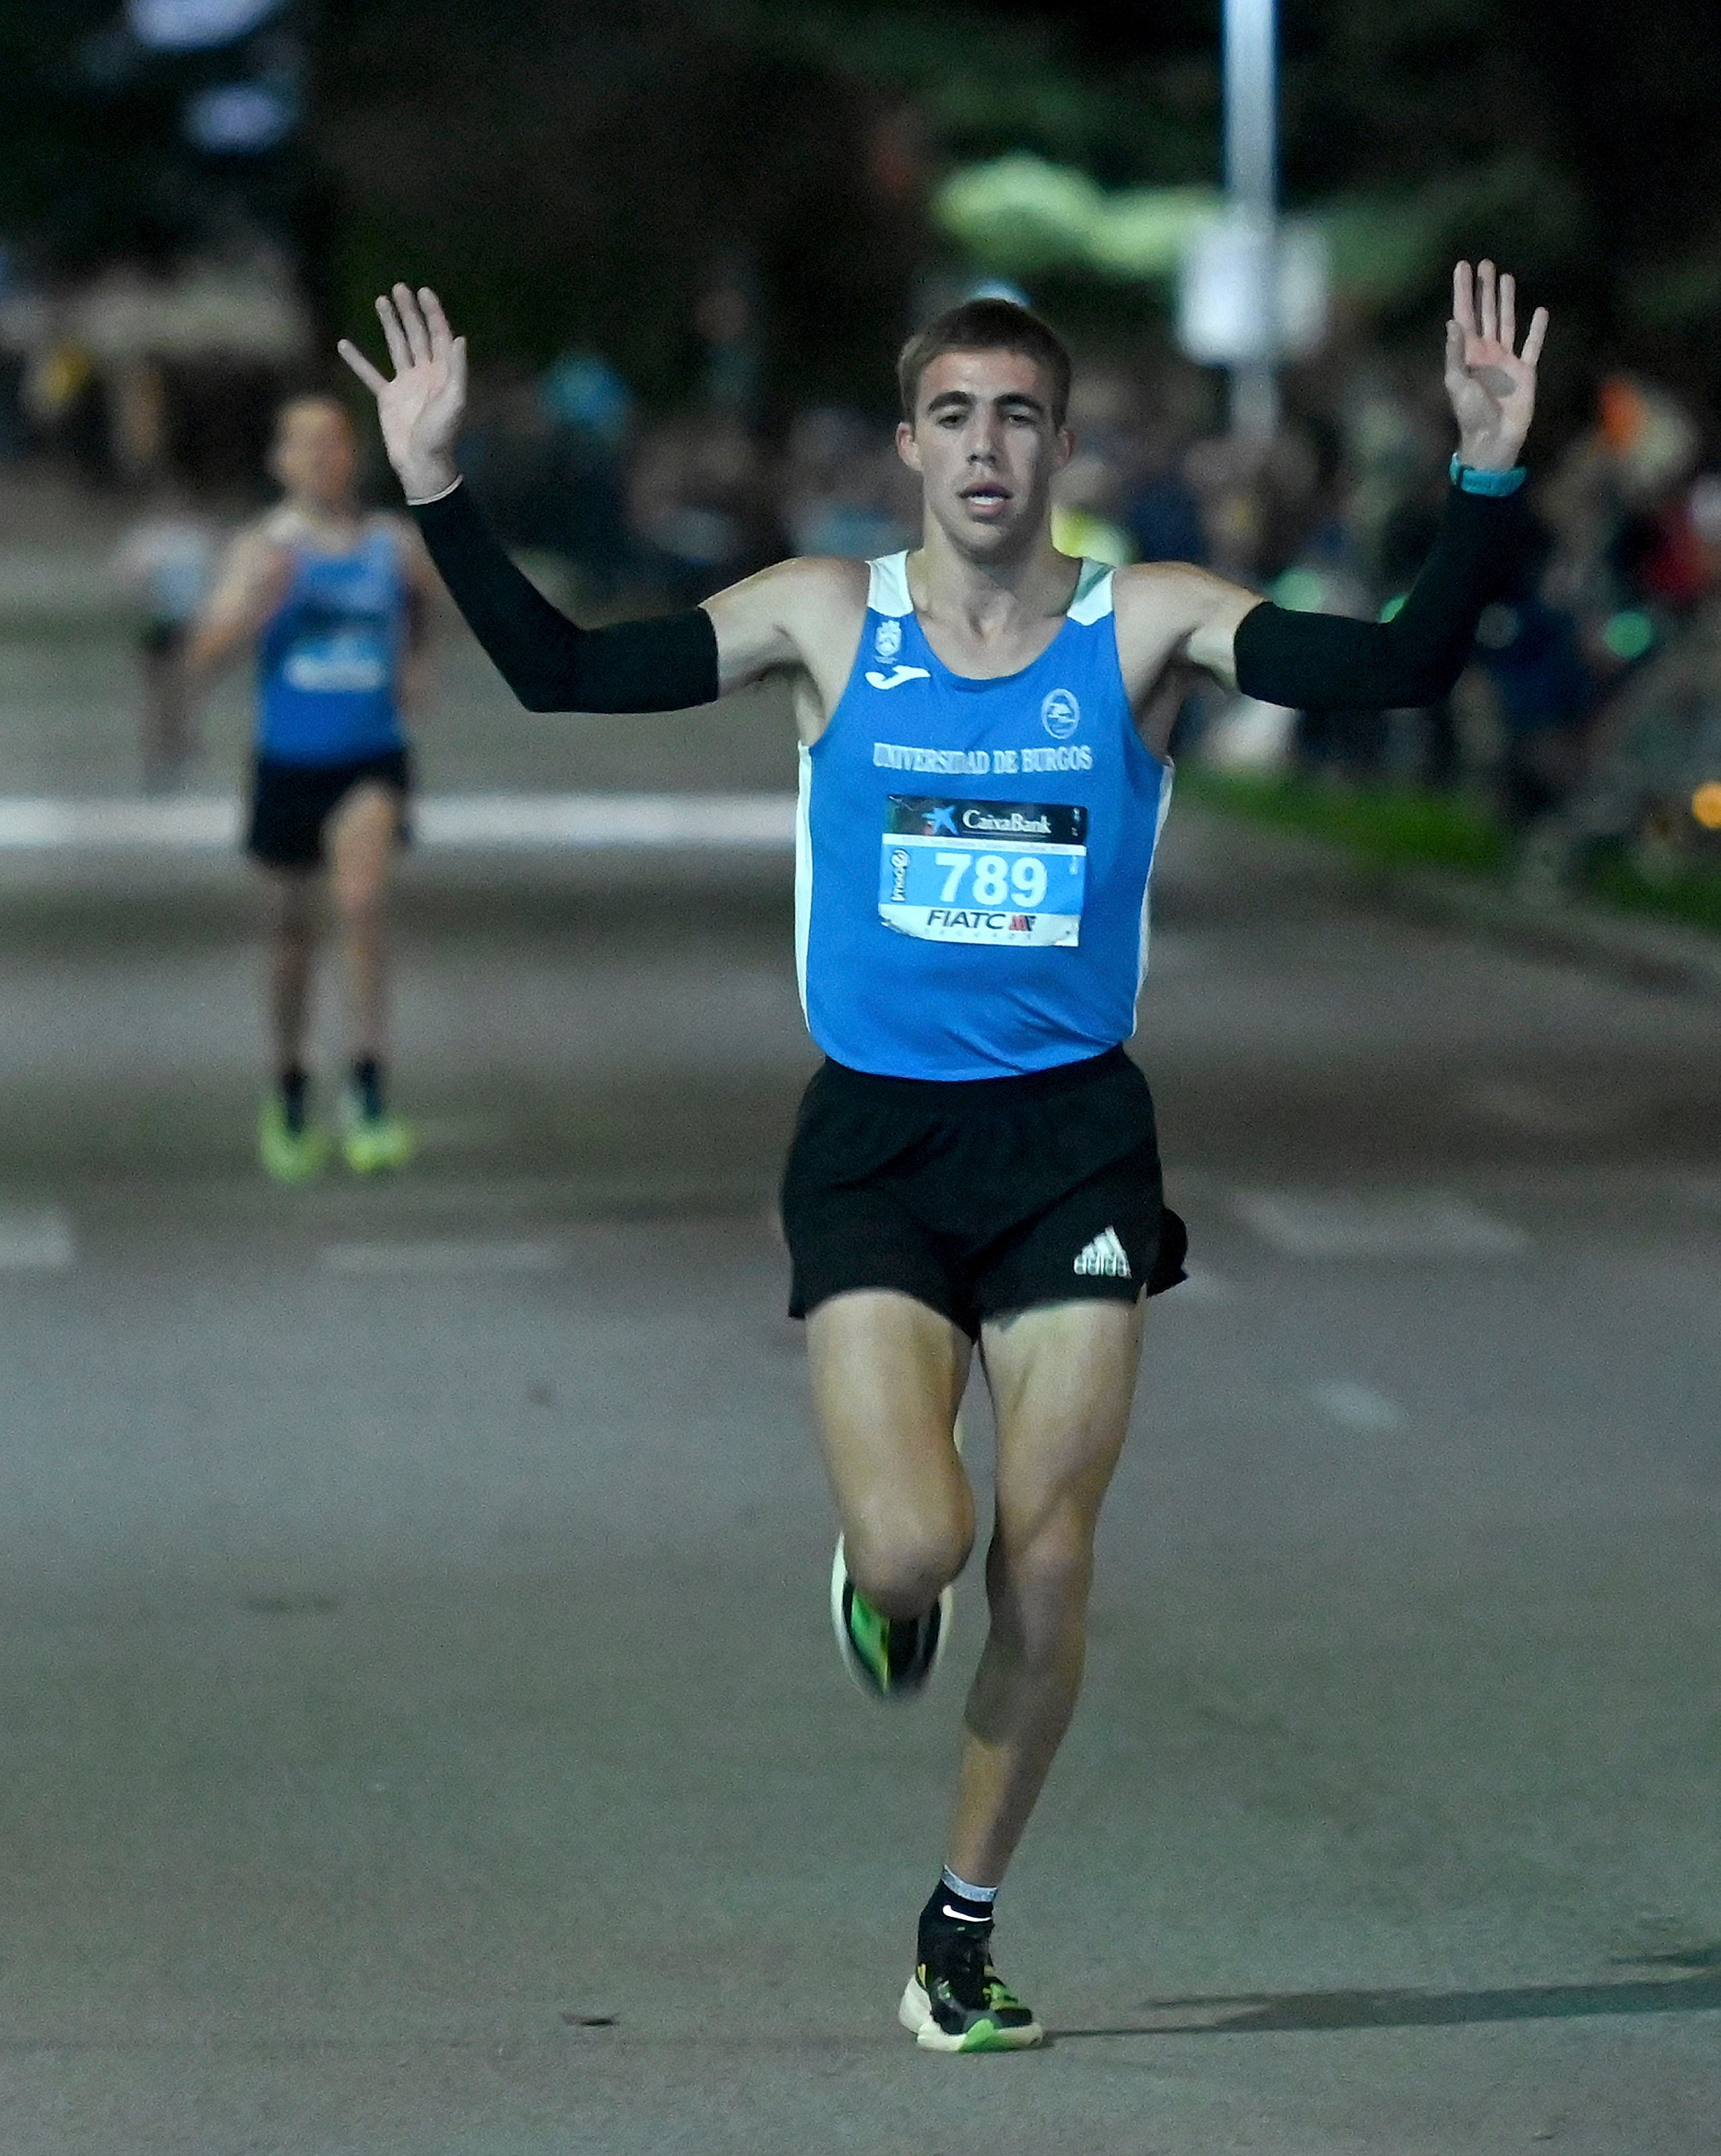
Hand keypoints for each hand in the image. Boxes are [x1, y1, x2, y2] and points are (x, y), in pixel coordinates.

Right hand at [338, 284, 467, 500]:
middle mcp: (425, 374)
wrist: (421, 463)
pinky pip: (370, 375)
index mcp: (443, 373)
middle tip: (399, 288)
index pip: (438, 335)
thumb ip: (458, 370)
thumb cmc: (441, 435)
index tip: (423, 291)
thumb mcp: (454, 402)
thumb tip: (459, 338)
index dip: (432, 312)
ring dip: (389, 324)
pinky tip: (344, 344)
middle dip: (409, 311)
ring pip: (397, 346)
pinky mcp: (388, 398)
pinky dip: (357, 361)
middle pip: (417, 334)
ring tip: (382, 300)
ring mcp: (406, 384)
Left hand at [1444, 260, 1547, 471]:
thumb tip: (1453, 322)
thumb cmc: (1471, 414)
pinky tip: (1540, 311)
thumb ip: (1455, 354)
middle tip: (1485, 264)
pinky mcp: (1525, 371)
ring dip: (1506, 300)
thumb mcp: (1457, 384)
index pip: (1464, 314)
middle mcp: (1487, 352)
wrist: (1493, 438)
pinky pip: (1532, 345)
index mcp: (1468, 353)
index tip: (1462, 267)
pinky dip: (1537, 329)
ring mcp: (1506, 360)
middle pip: (1485, 312)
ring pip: (1507, 321)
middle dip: (1484, 288)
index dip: (1463, 291)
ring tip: (1506, 277)